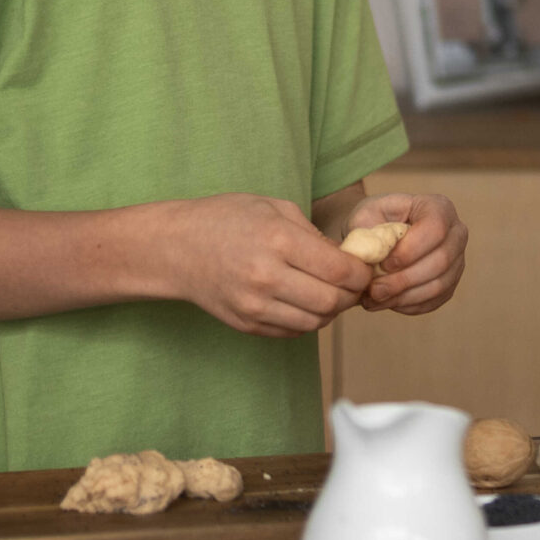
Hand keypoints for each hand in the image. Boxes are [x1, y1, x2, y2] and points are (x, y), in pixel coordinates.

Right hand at [162, 194, 368, 337]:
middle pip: (332, 301)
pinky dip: (306, 320)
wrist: (176, 248)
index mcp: (278, 240)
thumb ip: (313, 234)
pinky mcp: (246, 324)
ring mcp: (254, 305)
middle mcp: (267, 276)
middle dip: (351, 295)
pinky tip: (302, 302)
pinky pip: (292, 332)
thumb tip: (347, 258)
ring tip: (327, 293)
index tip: (363, 269)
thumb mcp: (274, 207)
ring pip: (315, 322)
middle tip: (351, 285)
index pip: (339, 270)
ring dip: (330, 311)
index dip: (361, 273)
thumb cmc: (227, 219)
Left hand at [349, 193, 467, 315]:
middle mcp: (456, 233)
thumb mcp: (365, 217)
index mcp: (439, 207)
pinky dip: (408, 305)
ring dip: (404, 296)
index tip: (383, 263)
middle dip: (404, 280)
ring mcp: (457, 260)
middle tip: (374, 290)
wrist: (378, 237)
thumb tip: (372, 259)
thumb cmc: (373, 221)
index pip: (435, 228)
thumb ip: (368, 234)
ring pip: (439, 285)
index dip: (410, 250)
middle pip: (441, 261)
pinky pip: (435, 300)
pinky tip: (387, 301)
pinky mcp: (450, 284)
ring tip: (375, 298)